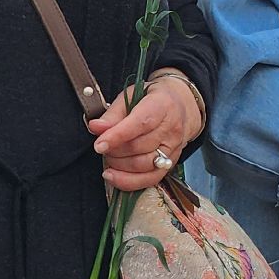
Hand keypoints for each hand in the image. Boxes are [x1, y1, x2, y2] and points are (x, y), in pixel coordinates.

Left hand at [89, 76, 201, 191]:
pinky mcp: (170, 164)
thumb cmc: (153, 100)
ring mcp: (173, 148)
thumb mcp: (131, 96)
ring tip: (109, 157)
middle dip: (114, 150)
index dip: (117, 136)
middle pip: (139, 147)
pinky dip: (128, 182)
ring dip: (119, 165)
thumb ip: (112, 114)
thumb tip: (95, 127)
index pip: (140, 124)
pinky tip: (113, 176)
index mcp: (162, 106)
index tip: (99, 145)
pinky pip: (149, 179)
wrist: (182, 107)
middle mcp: (172, 129)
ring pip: (142, 165)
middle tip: (103, 145)